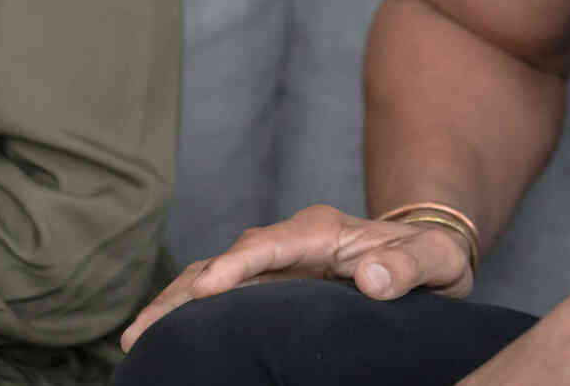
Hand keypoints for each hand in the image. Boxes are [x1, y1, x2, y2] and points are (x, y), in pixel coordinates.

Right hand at [120, 203, 473, 349]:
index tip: (206, 289)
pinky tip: (164, 339)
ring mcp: (275, 263)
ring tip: (135, 339)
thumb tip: (372, 278)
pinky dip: (190, 313)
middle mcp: (289, 242)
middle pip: (225, 260)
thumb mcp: (435, 260)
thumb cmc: (429, 257)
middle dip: (183, 293)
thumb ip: (408, 266)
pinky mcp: (269, 285)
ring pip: (212, 278)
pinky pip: (221, 296)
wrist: (425, 254)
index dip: (236, 266)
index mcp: (322, 230)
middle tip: (141, 330)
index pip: (270, 244)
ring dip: (175, 305)